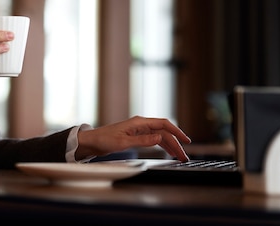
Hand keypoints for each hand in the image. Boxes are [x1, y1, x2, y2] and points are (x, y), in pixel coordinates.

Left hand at [75, 116, 190, 161]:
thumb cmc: (104, 140)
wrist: (93, 141)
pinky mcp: (136, 136)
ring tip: (179, 156)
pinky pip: (154, 139)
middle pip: (164, 132)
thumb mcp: (124, 142)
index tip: (186, 141)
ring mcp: (139, 130)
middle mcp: (141, 124)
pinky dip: (162, 145)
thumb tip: (159, 137)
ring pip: (160, 136)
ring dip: (170, 146)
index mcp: (139, 123)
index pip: (163, 124)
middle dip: (176, 143)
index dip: (177, 132)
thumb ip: (142, 140)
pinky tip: (168, 152)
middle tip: (184, 156)